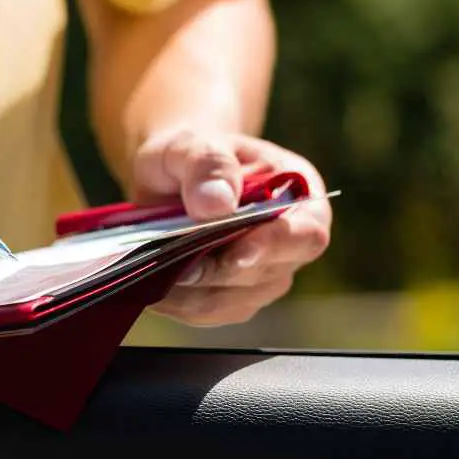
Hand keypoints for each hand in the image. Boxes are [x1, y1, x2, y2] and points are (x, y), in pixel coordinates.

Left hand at [131, 128, 332, 326]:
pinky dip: (179, 305)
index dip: (274, 247)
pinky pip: (209, 313)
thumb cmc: (189, 155)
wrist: (167, 178)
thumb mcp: (192, 145)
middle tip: (175, 264)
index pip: (306, 233)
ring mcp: (263, 275)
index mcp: (299, 196)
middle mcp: (290, 242)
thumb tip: (216, 204)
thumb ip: (208, 165)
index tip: (235, 253)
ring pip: (236, 302)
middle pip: (269, 275)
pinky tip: (153, 289)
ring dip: (193, 294)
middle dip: (219, 273)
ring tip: (154, 274)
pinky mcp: (231, 297)